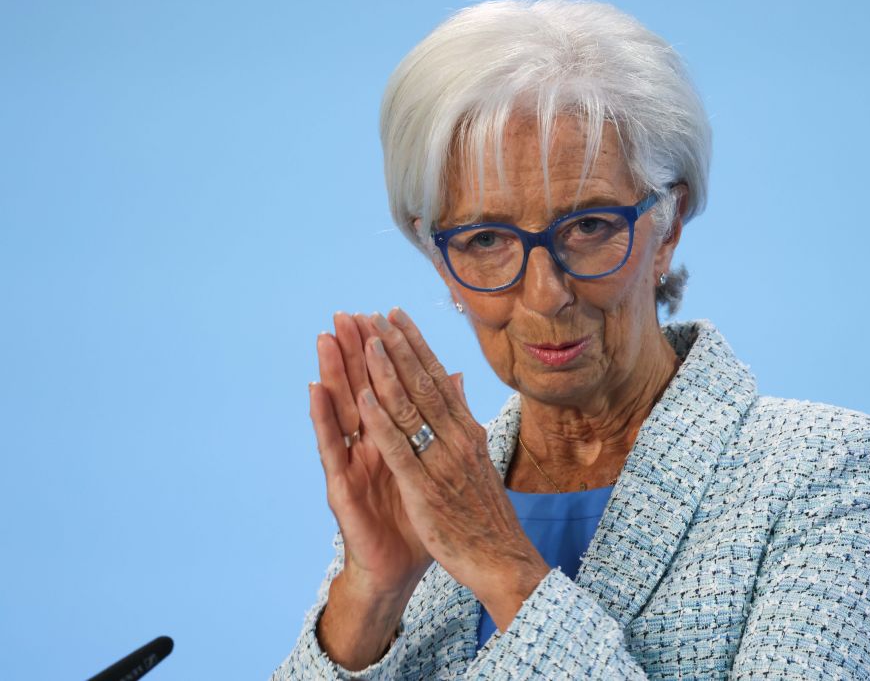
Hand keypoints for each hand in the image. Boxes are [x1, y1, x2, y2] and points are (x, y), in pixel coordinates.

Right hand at [310, 312, 432, 595]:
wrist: (401, 569)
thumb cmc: (417, 519)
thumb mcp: (435, 465)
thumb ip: (439, 419)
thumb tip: (455, 379)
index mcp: (392, 438)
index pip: (385, 387)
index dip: (383, 354)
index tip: (380, 315)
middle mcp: (367, 446)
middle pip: (360, 390)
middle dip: (353, 353)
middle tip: (345, 313)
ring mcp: (351, 464)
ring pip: (341, 411)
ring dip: (332, 373)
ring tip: (325, 336)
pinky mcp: (341, 487)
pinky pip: (331, 449)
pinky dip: (323, 418)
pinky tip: (314, 390)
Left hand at [356, 308, 549, 629]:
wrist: (503, 559)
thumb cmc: (486, 512)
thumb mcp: (479, 457)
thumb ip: (464, 418)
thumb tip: (458, 381)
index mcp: (467, 430)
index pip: (438, 377)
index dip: (414, 344)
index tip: (395, 315)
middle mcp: (457, 437)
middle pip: (423, 383)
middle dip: (397, 346)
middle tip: (374, 313)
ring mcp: (442, 461)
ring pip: (410, 408)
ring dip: (385, 371)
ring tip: (365, 340)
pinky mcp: (425, 488)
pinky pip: (400, 449)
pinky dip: (381, 421)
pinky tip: (364, 397)